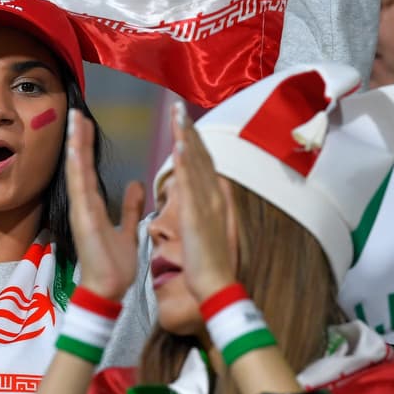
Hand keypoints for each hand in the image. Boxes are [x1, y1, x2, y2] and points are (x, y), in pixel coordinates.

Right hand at [65, 109, 143, 300]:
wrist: (109, 291)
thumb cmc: (115, 267)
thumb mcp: (127, 231)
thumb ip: (129, 208)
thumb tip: (135, 184)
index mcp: (95, 208)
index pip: (89, 170)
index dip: (87, 146)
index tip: (87, 123)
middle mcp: (85, 206)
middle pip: (80, 166)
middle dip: (78, 139)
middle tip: (76, 113)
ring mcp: (82, 212)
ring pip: (77, 172)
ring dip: (75, 146)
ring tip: (74, 121)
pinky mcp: (84, 220)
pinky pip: (80, 190)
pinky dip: (77, 169)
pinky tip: (75, 151)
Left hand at [168, 103, 238, 302]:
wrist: (216, 285)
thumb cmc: (207, 263)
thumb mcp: (206, 229)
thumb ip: (204, 208)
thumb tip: (202, 195)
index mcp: (213, 200)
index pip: (203, 164)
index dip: (194, 141)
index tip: (184, 122)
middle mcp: (213, 197)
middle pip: (201, 157)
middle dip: (189, 132)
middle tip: (178, 108)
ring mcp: (207, 204)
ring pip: (196, 164)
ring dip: (186, 138)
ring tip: (177, 115)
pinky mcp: (197, 215)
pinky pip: (190, 184)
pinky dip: (186, 162)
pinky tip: (179, 145)